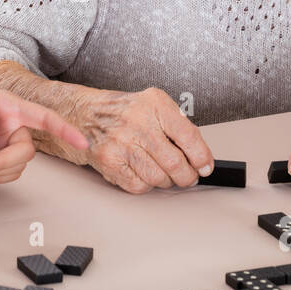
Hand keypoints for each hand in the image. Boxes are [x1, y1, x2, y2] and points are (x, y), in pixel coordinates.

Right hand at [70, 86, 213, 193]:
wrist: (85, 115)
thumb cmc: (125, 113)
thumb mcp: (154, 106)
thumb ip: (178, 127)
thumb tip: (201, 157)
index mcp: (154, 104)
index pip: (188, 136)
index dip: (201, 157)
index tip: (205, 167)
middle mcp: (138, 122)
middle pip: (175, 163)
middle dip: (186, 176)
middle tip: (188, 177)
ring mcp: (121, 142)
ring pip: (158, 178)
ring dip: (166, 181)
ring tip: (163, 173)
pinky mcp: (109, 161)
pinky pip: (139, 185)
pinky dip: (146, 184)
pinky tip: (142, 172)